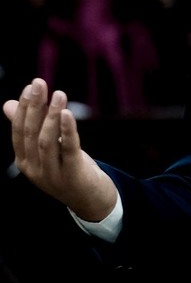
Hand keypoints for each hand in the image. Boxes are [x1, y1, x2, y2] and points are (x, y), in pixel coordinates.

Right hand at [3, 78, 118, 221]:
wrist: (90, 199)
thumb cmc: (67, 169)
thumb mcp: (47, 149)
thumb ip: (30, 128)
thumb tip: (7, 104)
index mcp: (24, 161)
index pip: (18, 131)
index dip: (23, 108)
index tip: (30, 86)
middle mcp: (34, 168)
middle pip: (30, 133)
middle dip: (34, 106)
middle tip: (39, 83)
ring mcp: (52, 173)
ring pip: (46, 141)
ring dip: (51, 115)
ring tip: (58, 94)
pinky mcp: (72, 173)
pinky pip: (68, 148)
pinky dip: (68, 130)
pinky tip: (68, 113)